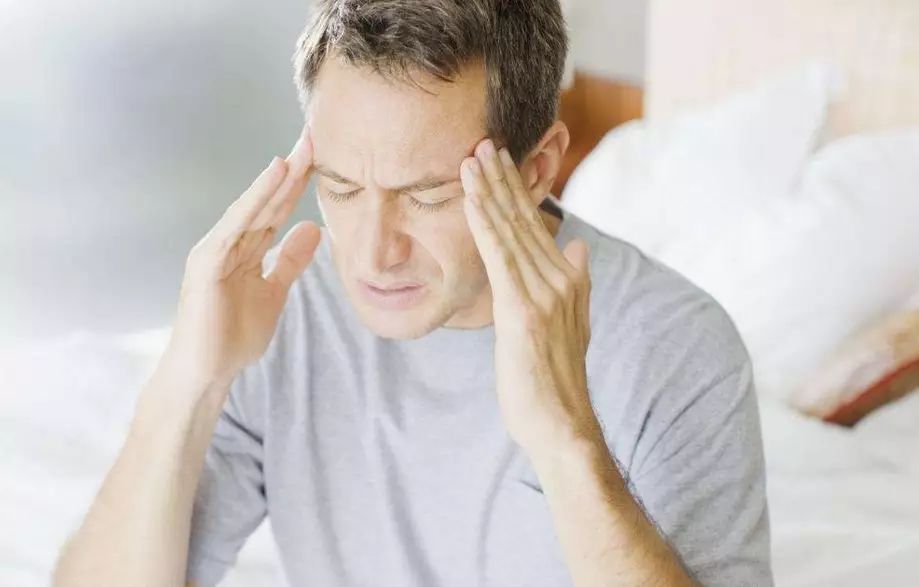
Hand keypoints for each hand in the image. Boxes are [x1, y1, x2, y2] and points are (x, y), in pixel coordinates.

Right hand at [158, 126, 320, 396]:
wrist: (207, 371)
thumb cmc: (233, 335)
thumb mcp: (274, 291)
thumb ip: (290, 260)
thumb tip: (313, 227)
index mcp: (246, 249)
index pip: (277, 209)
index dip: (299, 183)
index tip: (323, 156)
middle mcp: (229, 242)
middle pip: (267, 200)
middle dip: (293, 169)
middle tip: (315, 135)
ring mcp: (216, 249)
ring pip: (253, 206)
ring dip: (278, 177)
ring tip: (302, 148)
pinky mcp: (207, 262)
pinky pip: (236, 223)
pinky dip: (255, 198)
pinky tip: (275, 174)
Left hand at [459, 139, 600, 456]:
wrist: (561, 423)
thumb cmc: (556, 379)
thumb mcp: (572, 325)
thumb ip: (576, 282)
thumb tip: (578, 245)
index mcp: (570, 278)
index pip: (537, 225)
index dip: (517, 190)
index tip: (500, 160)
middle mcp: (562, 279)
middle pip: (525, 219)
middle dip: (503, 179)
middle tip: (483, 142)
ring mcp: (545, 294)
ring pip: (511, 231)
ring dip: (489, 192)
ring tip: (472, 159)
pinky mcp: (523, 311)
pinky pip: (499, 257)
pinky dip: (484, 223)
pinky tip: (470, 198)